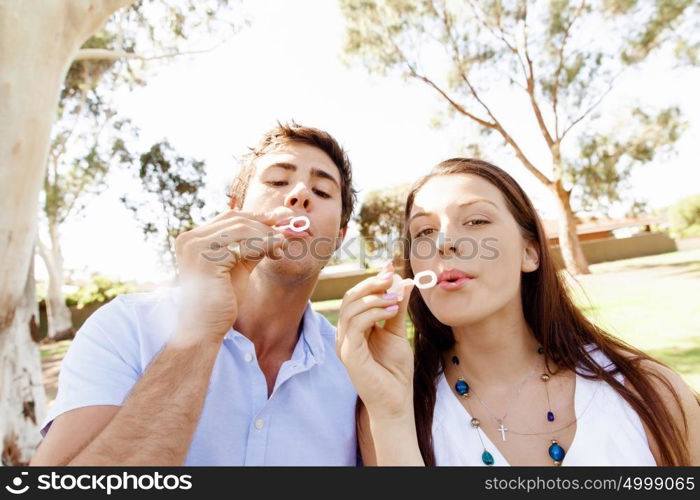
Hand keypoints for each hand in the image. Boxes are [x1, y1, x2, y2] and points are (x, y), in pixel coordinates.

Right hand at [172, 209, 285, 345]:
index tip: (280, 220)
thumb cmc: (221, 300)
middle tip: (285, 235)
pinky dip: (263, 246)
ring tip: (282, 246)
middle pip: (236, 221)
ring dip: (267, 236)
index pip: (229, 217)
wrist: (205, 328)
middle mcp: (189, 239)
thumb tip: (275, 228)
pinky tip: (276, 251)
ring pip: (242, 230)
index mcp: (193, 239)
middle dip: (265, 226)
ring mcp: (195, 248)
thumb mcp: (238, 266)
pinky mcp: (206, 260)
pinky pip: (243, 246)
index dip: (257, 217)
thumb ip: (250, 246)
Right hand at [336, 261, 415, 420]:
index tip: (391, 267)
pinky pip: (355, 325)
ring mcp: (344, 344)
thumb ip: (397, 306)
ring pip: (350, 309)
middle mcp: (345, 334)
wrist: (396, 400)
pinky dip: (373, 312)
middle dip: (372, 284)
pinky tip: (391, 310)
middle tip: (392, 277)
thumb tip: (403, 280)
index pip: (357, 297)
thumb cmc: (395, 370)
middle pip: (351, 298)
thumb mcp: (397, 331)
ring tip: (396, 297)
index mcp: (354, 328)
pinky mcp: (349, 354)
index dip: (372, 280)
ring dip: (375, 298)